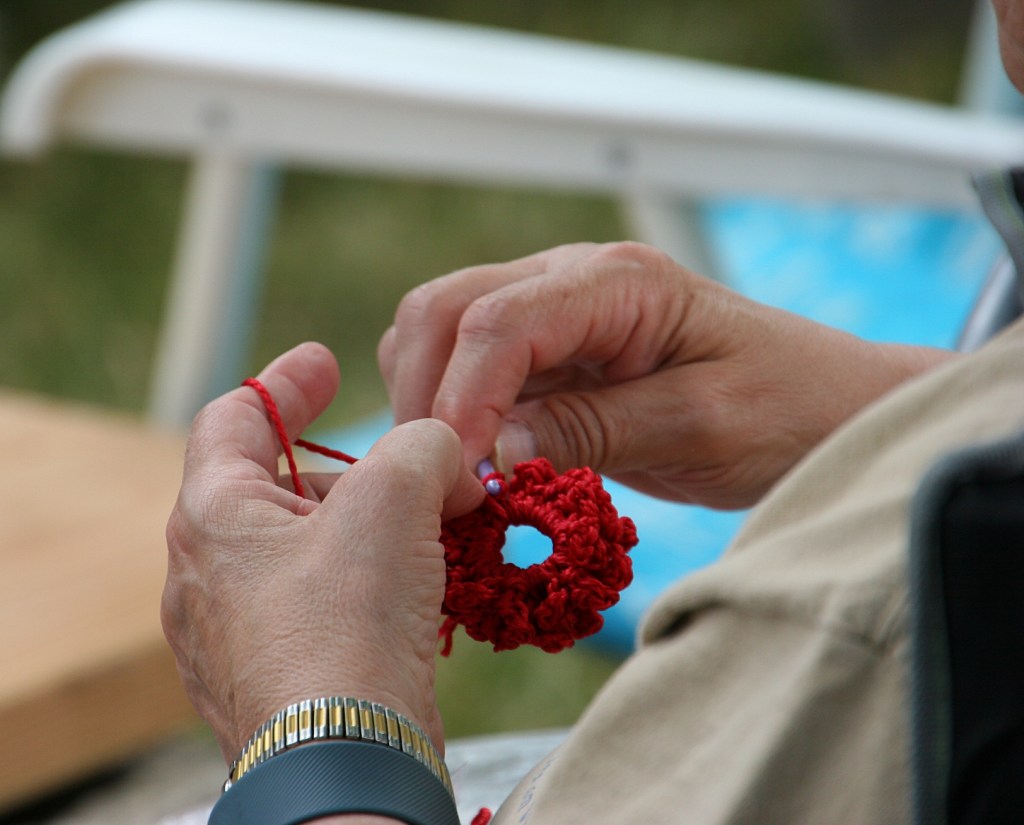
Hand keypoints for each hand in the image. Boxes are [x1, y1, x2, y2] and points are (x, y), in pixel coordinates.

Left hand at [161, 342, 483, 761]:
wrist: (346, 762)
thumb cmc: (348, 624)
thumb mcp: (394, 499)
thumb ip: (420, 447)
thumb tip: (442, 455)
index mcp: (212, 516)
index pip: (232, 418)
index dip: (283, 382)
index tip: (324, 360)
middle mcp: (208, 575)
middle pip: (282, 489)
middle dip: (357, 472)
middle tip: (424, 469)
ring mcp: (238, 635)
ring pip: (309, 553)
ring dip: (372, 531)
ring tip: (437, 530)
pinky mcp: (278, 678)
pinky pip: (322, 608)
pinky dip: (369, 585)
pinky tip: (420, 592)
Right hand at [379, 242, 951, 508]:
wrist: (827, 409)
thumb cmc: (788, 410)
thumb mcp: (699, 428)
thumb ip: (593, 431)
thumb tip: (492, 450)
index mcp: (620, 282)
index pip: (500, 322)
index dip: (463, 401)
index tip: (461, 479)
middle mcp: (575, 279)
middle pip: (445, 310)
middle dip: (425, 395)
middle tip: (439, 484)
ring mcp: (558, 311)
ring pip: (443, 333)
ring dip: (431, 401)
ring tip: (455, 478)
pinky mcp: (554, 353)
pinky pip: (472, 367)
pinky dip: (454, 412)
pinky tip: (476, 464)